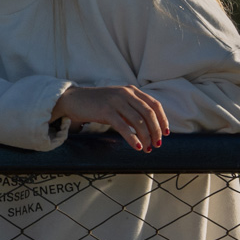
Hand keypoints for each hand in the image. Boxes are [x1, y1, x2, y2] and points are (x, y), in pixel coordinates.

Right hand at [52, 85, 167, 151]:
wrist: (74, 99)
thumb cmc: (97, 104)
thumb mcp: (118, 103)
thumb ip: (132, 111)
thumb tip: (148, 128)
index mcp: (131, 90)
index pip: (154, 104)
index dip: (163, 119)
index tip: (166, 133)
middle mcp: (126, 93)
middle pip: (149, 114)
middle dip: (156, 131)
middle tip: (157, 144)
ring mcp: (116, 101)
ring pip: (138, 121)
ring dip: (146, 137)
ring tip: (148, 148)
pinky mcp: (106, 110)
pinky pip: (124, 126)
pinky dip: (132, 138)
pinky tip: (137, 146)